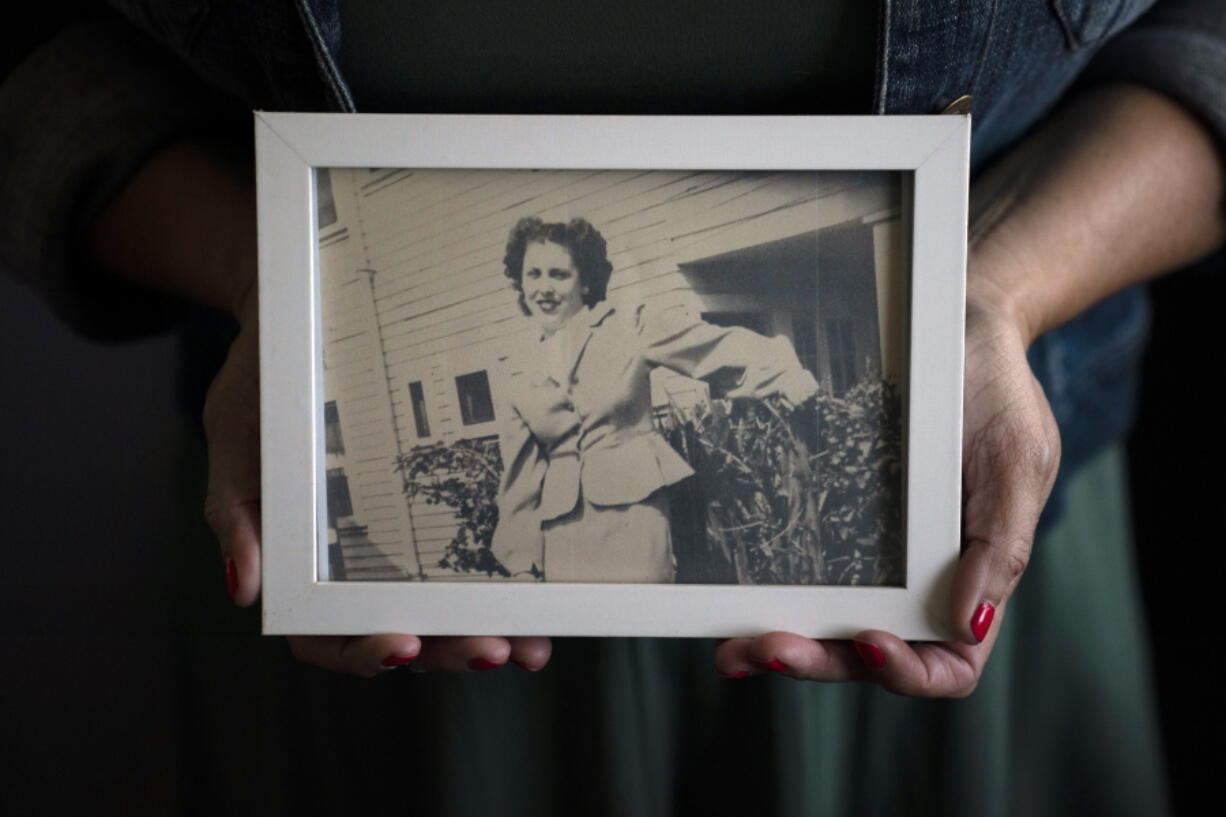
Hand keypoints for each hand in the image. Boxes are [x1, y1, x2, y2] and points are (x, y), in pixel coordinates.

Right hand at [200, 291, 552, 675]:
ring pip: (441, 610)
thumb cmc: (262, 386)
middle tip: (494, 648)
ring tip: (529, 646)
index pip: (322, 634)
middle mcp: (353, 566)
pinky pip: (470, 559)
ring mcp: (399, 544)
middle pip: (398, 631)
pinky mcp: (437, 510)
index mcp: (298, 563)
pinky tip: (537, 602)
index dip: (360, 650)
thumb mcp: (236, 440)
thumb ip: (238, 515)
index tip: (401, 644)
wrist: (303, 322)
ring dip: (484, 632)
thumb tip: (244, 590)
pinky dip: (502, 586)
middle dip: (446, 649)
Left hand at [713, 291, 1059, 695]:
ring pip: (824, 622)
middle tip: (770, 647)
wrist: (953, 327)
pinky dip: (761, 592)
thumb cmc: (1001, 395)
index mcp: (972, 580)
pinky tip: (724, 599)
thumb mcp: (1020, 462)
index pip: (948, 662)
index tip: (872, 639)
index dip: (910, 672)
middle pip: (867, 653)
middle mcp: (915, 579)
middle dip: (819, 661)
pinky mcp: (829, 515)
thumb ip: (1002, 545)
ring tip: (732, 646)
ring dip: (780, 642)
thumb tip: (968, 624)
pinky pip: (796, 566)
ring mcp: (868, 553)